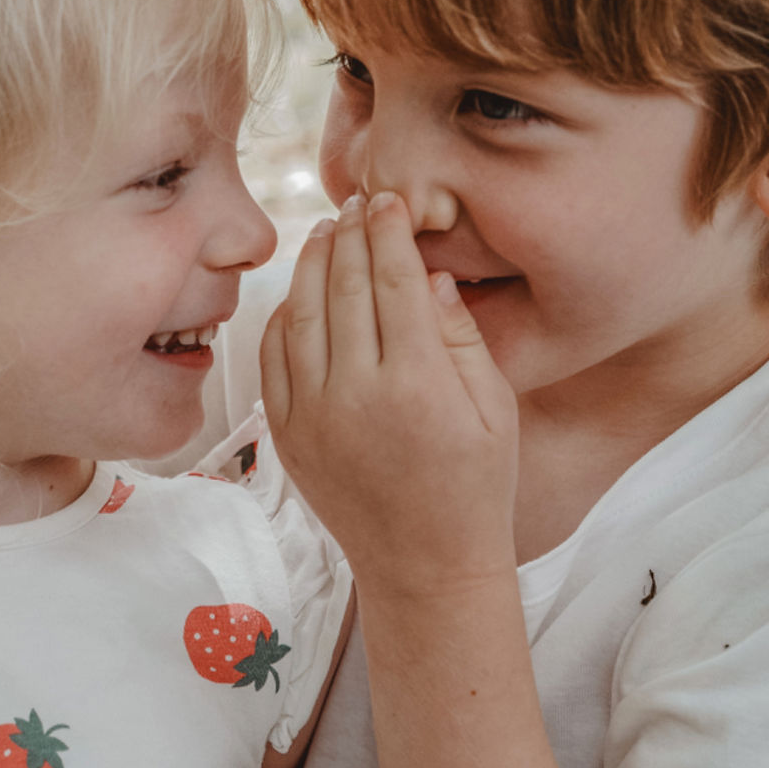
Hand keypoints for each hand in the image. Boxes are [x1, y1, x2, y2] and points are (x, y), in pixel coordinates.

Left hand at [259, 192, 519, 598]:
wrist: (424, 566)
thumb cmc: (475, 487)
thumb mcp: (495, 409)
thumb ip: (461, 337)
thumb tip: (426, 275)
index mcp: (418, 386)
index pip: (394, 283)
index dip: (389, 233)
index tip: (389, 201)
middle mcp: (357, 396)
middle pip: (345, 289)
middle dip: (351, 236)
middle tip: (356, 203)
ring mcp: (313, 417)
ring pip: (301, 316)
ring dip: (312, 266)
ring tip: (325, 233)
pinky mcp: (287, 436)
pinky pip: (273, 359)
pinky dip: (281, 317)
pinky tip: (299, 293)